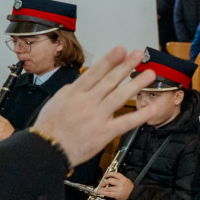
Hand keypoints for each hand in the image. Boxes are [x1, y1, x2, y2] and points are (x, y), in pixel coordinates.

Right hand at [32, 47, 157, 167]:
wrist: (46, 150)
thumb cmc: (50, 126)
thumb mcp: (56, 101)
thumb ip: (72, 90)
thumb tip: (85, 81)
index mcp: (74, 93)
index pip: (95, 73)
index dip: (109, 60)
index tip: (121, 49)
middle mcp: (87, 102)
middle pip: (109, 81)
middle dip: (125, 66)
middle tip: (138, 54)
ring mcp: (96, 117)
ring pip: (119, 97)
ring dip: (136, 84)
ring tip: (150, 74)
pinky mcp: (104, 133)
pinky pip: (125, 123)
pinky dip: (140, 116)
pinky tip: (152, 109)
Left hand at [96, 171, 134, 199]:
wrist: (134, 196)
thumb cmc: (130, 189)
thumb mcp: (127, 181)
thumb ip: (120, 179)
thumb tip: (111, 177)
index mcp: (124, 179)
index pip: (115, 174)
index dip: (109, 174)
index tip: (105, 175)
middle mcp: (121, 184)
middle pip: (110, 180)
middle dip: (104, 182)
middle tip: (101, 183)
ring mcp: (119, 189)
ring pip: (108, 188)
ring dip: (102, 188)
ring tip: (99, 188)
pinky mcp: (117, 195)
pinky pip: (108, 193)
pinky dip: (103, 192)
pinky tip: (100, 192)